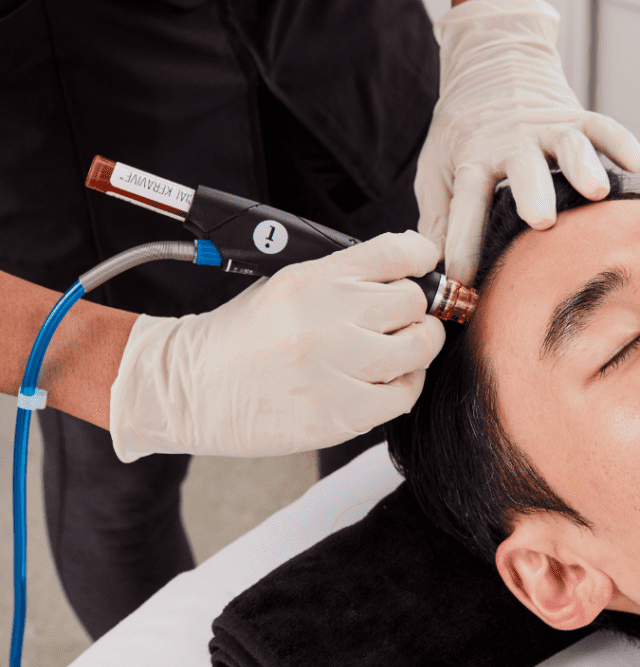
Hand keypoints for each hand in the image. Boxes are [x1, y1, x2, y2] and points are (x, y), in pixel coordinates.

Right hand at [108, 231, 445, 460]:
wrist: (188, 388)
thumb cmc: (240, 337)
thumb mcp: (286, 284)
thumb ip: (344, 276)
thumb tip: (404, 272)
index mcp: (312, 280)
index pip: (396, 252)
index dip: (421, 258)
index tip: (423, 267)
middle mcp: (327, 319)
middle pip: (414, 302)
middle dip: (416, 308)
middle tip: (405, 318)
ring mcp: (335, 368)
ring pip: (418, 348)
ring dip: (418, 346)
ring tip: (401, 349)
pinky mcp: (339, 413)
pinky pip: (404, 395)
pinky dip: (405, 385)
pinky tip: (387, 380)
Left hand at [415, 0, 639, 283]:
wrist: (489, 61)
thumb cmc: (462, 127)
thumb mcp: (436, 166)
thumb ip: (437, 217)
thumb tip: (433, 265)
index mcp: (472, 158)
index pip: (465, 204)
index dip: (463, 242)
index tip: (464, 279)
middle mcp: (511, 143)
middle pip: (523, 170)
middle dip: (532, 194)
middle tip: (541, 219)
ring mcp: (546, 128)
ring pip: (567, 145)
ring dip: (582, 166)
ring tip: (596, 190)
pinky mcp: (574, 115)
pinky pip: (602, 126)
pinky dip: (619, 141)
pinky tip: (636, 162)